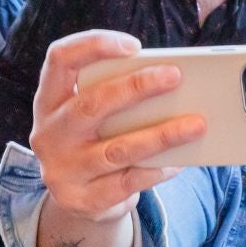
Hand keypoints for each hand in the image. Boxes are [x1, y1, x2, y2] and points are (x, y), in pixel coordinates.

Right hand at [30, 30, 203, 225]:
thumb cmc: (95, 142)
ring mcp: (62, 170)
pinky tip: (181, 161)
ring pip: (117, 149)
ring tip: (196, 124)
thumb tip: (167, 81)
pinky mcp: (81, 200)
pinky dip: (158, 170)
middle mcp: (49, 134)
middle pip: (92, 104)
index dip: (94, 46)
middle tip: (175, 76)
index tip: (135, 46)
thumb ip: (114, 98)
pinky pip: (128, 183)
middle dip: (136, 87)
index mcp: (49, 101)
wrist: (78, 200)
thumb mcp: (91, 117)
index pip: (60, 60)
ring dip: (161, 135)